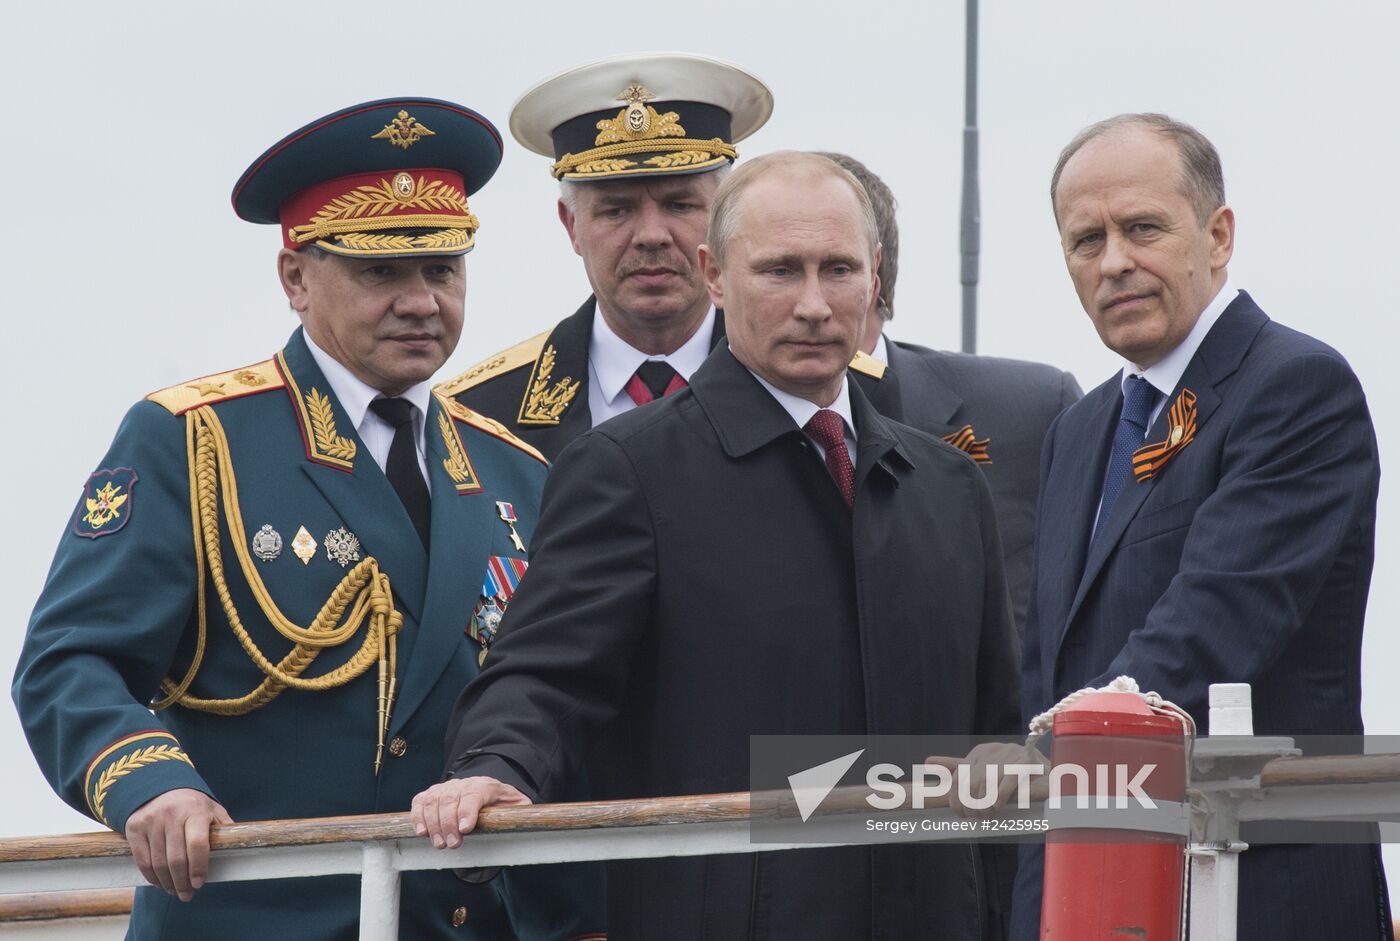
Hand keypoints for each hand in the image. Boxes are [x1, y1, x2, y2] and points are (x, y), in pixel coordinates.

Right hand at [124, 788, 232, 901]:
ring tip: (175, 891)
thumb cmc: (192, 804)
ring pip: (158, 862)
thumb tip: (239, 846)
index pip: (197, 844)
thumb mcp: (212, 809)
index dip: (198, 867)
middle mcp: (171, 814)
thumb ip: (223, 827)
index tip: (199, 883)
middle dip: (182, 882)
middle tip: (187, 895)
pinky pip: (142, 860)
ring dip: (167, 883)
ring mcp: (151, 821)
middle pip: (176, 858)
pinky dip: (151, 877)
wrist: (159, 787)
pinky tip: (160, 883)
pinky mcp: (135, 828)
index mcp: (195, 810)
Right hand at [411, 777, 531, 848]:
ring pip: (433, 801)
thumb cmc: (502, 803)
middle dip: (448, 823)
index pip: (474, 794)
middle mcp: (463, 783)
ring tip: (439, 843)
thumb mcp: (518, 806)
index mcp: (486, 786)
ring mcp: (445, 787)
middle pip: (450, 799)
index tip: (465, 829)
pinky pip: (420, 801)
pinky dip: (418, 816)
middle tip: (452, 844)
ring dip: (433, 824)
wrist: (486, 788)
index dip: (467, 810)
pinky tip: (422, 832)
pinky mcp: (432, 794)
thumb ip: (522, 815)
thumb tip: (530, 825)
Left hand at [925, 743, 1045, 818]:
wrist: (1051, 774)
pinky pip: (1006, 782)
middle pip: (969, 783)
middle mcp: (993, 751)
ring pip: (985, 784)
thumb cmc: (1015, 776)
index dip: (957, 800)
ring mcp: (1009, 755)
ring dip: (984, 805)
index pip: (958, 778)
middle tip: (977, 819)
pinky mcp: (1026, 763)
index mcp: (981, 752)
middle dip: (970, 805)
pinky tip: (998, 807)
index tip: (963, 816)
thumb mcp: (985, 770)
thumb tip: (927, 762)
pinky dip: (999, 797)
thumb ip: (958, 767)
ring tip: (988, 815)